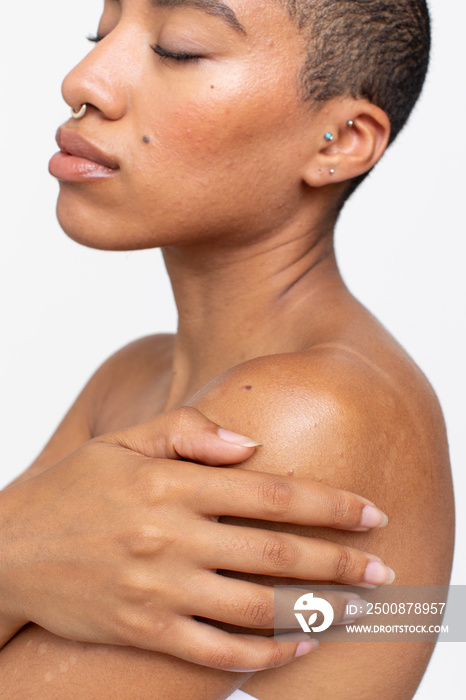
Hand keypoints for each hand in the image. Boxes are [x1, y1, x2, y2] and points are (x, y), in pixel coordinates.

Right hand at [0, 407, 390, 670]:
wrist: (11, 550)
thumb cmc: (75, 489)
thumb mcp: (124, 442)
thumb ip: (188, 433)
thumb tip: (252, 443)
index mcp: (172, 484)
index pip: (272, 492)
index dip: (330, 503)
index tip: (372, 512)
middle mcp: (171, 537)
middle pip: (277, 553)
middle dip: (340, 562)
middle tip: (384, 570)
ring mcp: (158, 590)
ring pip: (257, 608)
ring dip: (317, 610)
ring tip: (356, 609)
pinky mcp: (144, 631)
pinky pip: (218, 651)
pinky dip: (266, 653)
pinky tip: (299, 647)